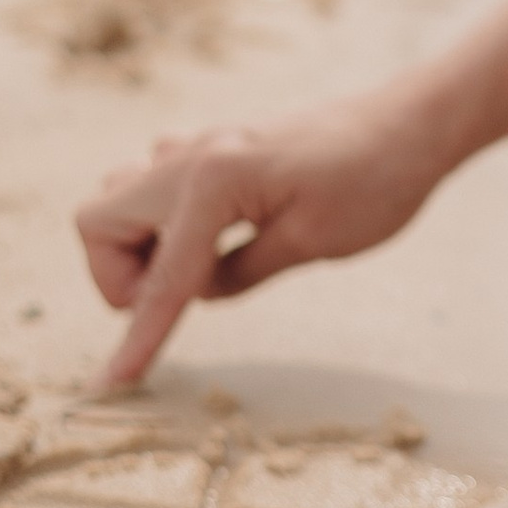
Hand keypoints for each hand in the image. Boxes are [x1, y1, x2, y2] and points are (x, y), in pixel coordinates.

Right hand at [75, 81, 454, 386]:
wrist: (409, 123)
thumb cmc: (374, 181)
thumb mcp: (312, 242)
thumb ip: (240, 273)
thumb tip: (195, 293)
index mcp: (214, 180)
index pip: (160, 278)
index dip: (137, 338)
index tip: (114, 385)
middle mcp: (191, 156)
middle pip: (98, 223)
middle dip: (120, 276)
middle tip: (181, 299)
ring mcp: (198, 146)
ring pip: (119, 200)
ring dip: (138, 246)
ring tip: (200, 270)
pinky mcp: (214, 150)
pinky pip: (154, 185)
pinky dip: (163, 223)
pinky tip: (216, 241)